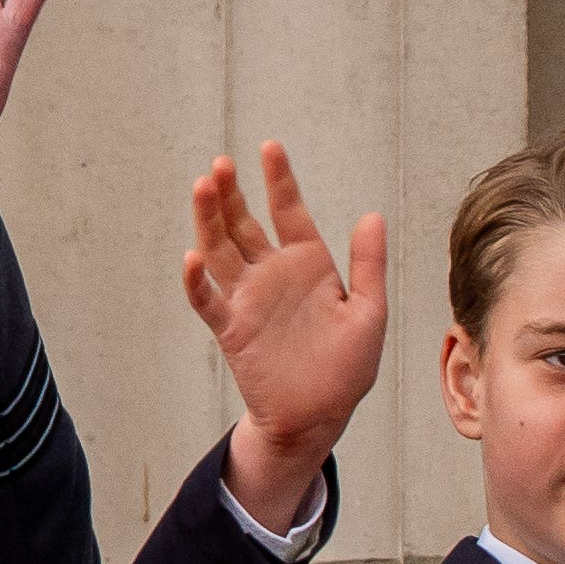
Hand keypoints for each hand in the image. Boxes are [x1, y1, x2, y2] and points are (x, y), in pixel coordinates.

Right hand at [184, 143, 382, 529]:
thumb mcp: (369, 312)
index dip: (279, 180)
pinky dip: (197, 281)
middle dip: (231, 193)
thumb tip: (372, 215)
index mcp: (308, 265)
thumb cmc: (346, 368)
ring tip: (202, 188)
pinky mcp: (232, 330)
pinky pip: (208, 301)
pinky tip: (192, 257)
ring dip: (209, 220)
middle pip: (244, 224)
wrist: (319, 416)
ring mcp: (248, 300)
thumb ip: (368, 265)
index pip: (289, 212)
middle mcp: (273, 275)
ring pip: (221, 250)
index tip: (270, 147)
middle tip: (221, 164)